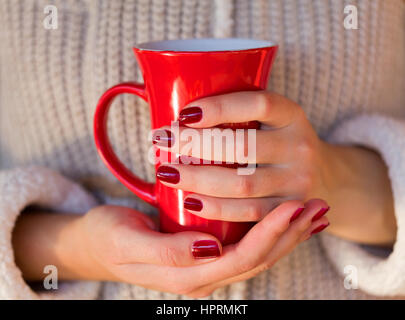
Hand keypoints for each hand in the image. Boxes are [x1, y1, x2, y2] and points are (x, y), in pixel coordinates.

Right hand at [78, 200, 328, 296]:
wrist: (95, 245)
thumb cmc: (109, 239)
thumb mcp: (126, 243)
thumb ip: (166, 252)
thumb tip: (210, 248)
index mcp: (188, 276)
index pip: (242, 258)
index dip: (271, 234)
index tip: (293, 206)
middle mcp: (204, 274)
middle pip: (259, 258)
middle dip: (291, 233)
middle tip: (317, 206)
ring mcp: (207, 264)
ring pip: (258, 253)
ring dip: (288, 232)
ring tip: (314, 211)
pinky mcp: (206, 251)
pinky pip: (246, 244)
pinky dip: (271, 230)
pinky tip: (286, 217)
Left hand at [152, 91, 395, 244]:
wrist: (323, 175)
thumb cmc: (279, 141)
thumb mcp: (272, 120)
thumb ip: (238, 112)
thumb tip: (173, 102)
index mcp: (292, 115)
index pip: (258, 104)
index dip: (220, 108)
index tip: (183, 114)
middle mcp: (299, 147)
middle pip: (243, 147)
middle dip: (195, 145)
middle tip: (161, 142)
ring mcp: (297, 182)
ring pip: (242, 184)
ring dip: (198, 179)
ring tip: (166, 173)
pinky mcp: (289, 210)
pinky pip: (249, 212)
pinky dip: (216, 208)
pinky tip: (190, 201)